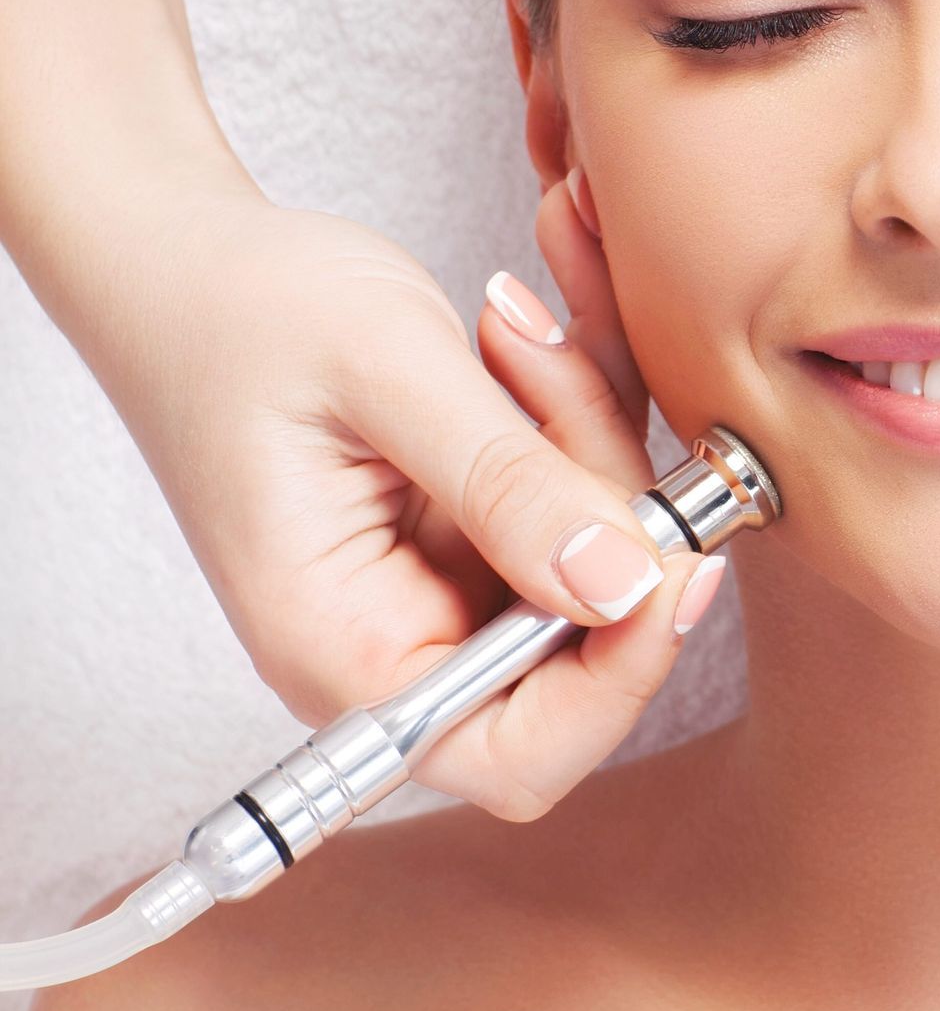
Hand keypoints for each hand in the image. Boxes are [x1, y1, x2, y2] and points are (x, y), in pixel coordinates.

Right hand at [91, 172, 721, 819]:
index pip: (513, 752)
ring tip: (513, 326)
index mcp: (348, 647)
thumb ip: (506, 484)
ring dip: (585, 422)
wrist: (192, 258)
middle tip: (560, 365)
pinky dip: (572, 400)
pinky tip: (525, 327)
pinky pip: (575, 480)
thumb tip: (625, 585)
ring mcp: (447, 575)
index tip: (675, 557)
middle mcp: (402, 635)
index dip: (618, 679)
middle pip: (584, 633)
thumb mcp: (386, 374)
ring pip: (597, 541)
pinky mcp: (478, 515)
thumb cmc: (244, 313)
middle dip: (606, 497)